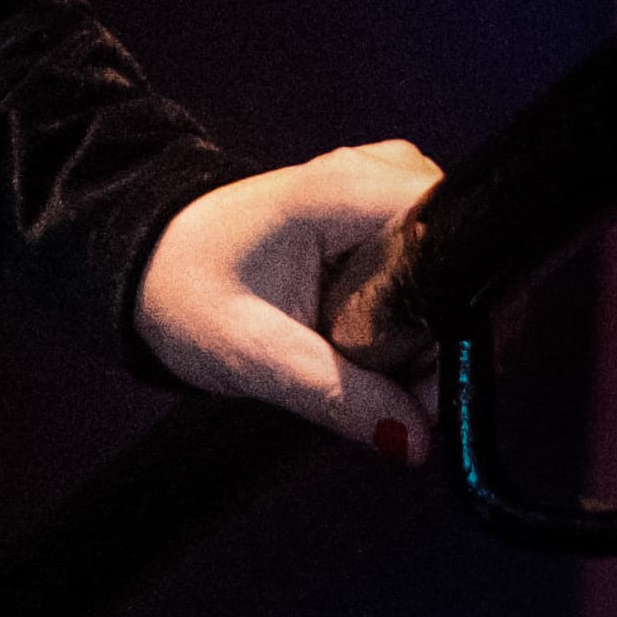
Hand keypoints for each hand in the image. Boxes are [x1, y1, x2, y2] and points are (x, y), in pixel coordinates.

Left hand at [133, 140, 443, 462]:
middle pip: (463, 256)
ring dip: (432, 330)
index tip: (450, 375)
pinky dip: (415, 315)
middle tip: (410, 395)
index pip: (455, 231)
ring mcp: (377, 188)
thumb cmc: (183, 292)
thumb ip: (336, 397)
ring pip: (451, 268)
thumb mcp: (253, 354)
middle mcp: (372, 173)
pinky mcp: (375, 213)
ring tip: (379, 371)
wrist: (146, 261)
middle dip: (449, 334)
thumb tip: (417, 443)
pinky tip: (376, 343)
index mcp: (342, 190)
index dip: (471, 308)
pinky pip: (429, 267)